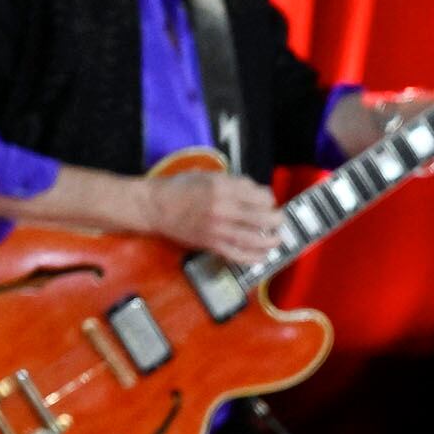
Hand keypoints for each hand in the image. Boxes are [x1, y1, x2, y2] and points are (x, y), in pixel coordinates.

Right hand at [139, 169, 281, 261]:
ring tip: (277, 239)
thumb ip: (234, 184)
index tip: (267, 201)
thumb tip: (257, 194)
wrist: (154, 206)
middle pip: (263, 217)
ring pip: (255, 239)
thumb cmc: (180, 188)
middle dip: (277, 219)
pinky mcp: (211, 244)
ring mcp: (218, 229)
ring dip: (271, 240)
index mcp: (224, 187)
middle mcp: (224, 208)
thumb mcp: (209, 176)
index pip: (261, 196)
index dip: (269, 199)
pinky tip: (262, 256)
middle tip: (278, 220)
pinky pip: (238, 255)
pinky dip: (253, 258)